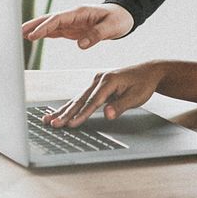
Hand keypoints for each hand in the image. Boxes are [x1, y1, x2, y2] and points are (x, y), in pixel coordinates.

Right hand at [21, 4, 133, 49]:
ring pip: (49, 25)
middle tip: (16, 32)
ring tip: (19, 35)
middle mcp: (72, 16)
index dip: (44, 27)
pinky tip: (33, 38)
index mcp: (79, 12)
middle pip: (48, 19)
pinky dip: (43, 34)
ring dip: (35, 29)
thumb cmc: (118, 19)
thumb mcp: (111, 27)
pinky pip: (55, 31)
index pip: (57, 19)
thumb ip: (96, 35)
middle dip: (33, 25)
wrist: (124, 16)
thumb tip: (80, 45)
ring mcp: (71, 22)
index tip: (33, 35)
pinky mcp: (72, 29)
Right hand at [43, 63, 164, 126]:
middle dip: (66, 113)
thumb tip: (106, 115)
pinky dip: (70, 106)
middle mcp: (99, 79)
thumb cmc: (143, 85)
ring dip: (63, 110)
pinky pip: (81, 97)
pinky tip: (59, 112)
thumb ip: (120, 106)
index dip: (82, 114)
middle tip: (53, 124)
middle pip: (80, 99)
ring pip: (77, 98)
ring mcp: (96, 81)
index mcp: (108, 80)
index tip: (71, 124)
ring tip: (48, 120)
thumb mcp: (136, 97)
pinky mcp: (95, 85)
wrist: (148, 72)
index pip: (93, 101)